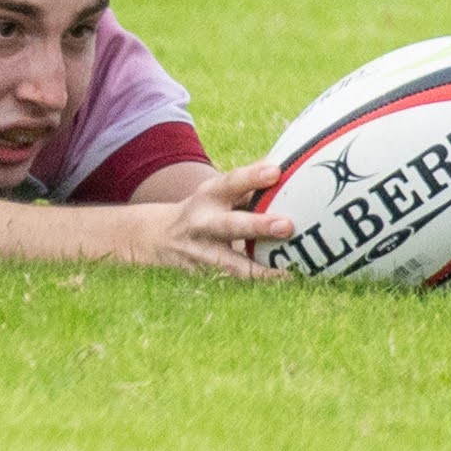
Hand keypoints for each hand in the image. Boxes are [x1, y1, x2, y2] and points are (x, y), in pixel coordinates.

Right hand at [133, 159, 293, 277]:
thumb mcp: (219, 191)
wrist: (161, 237)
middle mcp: (203, 223)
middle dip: (258, 226)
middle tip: (287, 225)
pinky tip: (286, 280)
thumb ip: (248, 185)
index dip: (253, 176)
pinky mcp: (206, 275)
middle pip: (230, 225)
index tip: (276, 171)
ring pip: (231, 262)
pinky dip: (260, 281)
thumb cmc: (207, 208)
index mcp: (209, 195)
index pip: (231, 182)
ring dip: (260, 267)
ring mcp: (202, 253)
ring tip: (288, 270)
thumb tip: (288, 169)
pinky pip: (236, 279)